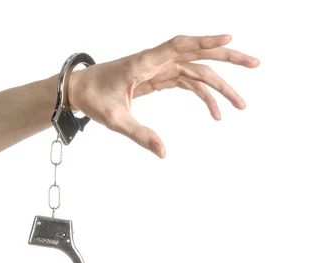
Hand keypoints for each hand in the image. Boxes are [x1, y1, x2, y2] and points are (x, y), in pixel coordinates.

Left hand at [66, 34, 259, 157]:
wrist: (80, 90)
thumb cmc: (94, 98)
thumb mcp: (115, 119)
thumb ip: (139, 134)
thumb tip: (163, 152)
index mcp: (144, 63)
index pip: (179, 46)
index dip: (205, 41)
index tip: (229, 38)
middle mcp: (156, 61)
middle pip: (198, 53)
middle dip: (228, 57)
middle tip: (255, 63)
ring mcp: (160, 69)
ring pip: (197, 70)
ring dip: (221, 85)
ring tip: (242, 104)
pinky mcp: (159, 78)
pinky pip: (188, 83)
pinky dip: (203, 95)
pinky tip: (216, 112)